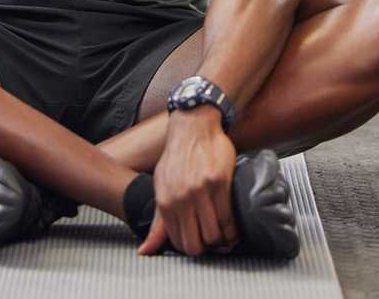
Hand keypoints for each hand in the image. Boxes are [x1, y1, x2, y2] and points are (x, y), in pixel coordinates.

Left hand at [137, 107, 239, 256]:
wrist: (194, 127)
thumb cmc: (177, 159)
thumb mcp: (161, 188)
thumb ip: (157, 223)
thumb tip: (145, 252)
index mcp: (165, 201)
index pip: (179, 243)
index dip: (192, 248)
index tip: (200, 244)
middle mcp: (181, 198)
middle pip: (197, 244)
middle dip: (207, 248)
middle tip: (214, 242)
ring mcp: (200, 191)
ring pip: (215, 235)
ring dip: (222, 240)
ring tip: (225, 234)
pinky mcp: (219, 182)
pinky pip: (228, 218)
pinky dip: (233, 229)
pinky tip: (233, 226)